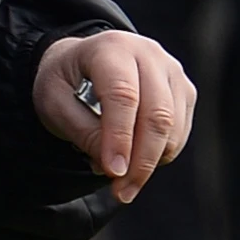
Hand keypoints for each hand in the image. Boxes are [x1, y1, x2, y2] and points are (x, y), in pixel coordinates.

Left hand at [34, 29, 196, 202]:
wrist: (85, 62)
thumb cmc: (66, 82)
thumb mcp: (55, 104)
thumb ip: (82, 131)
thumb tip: (114, 166)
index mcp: (110, 48)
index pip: (122, 95)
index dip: (119, 137)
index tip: (113, 173)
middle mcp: (148, 53)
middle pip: (157, 113)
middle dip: (140, 160)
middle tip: (121, 192)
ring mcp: (172, 71)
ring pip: (173, 126)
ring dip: (150, 163)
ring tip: (121, 182)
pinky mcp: (184, 91)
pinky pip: (180, 132)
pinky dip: (160, 155)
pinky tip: (135, 163)